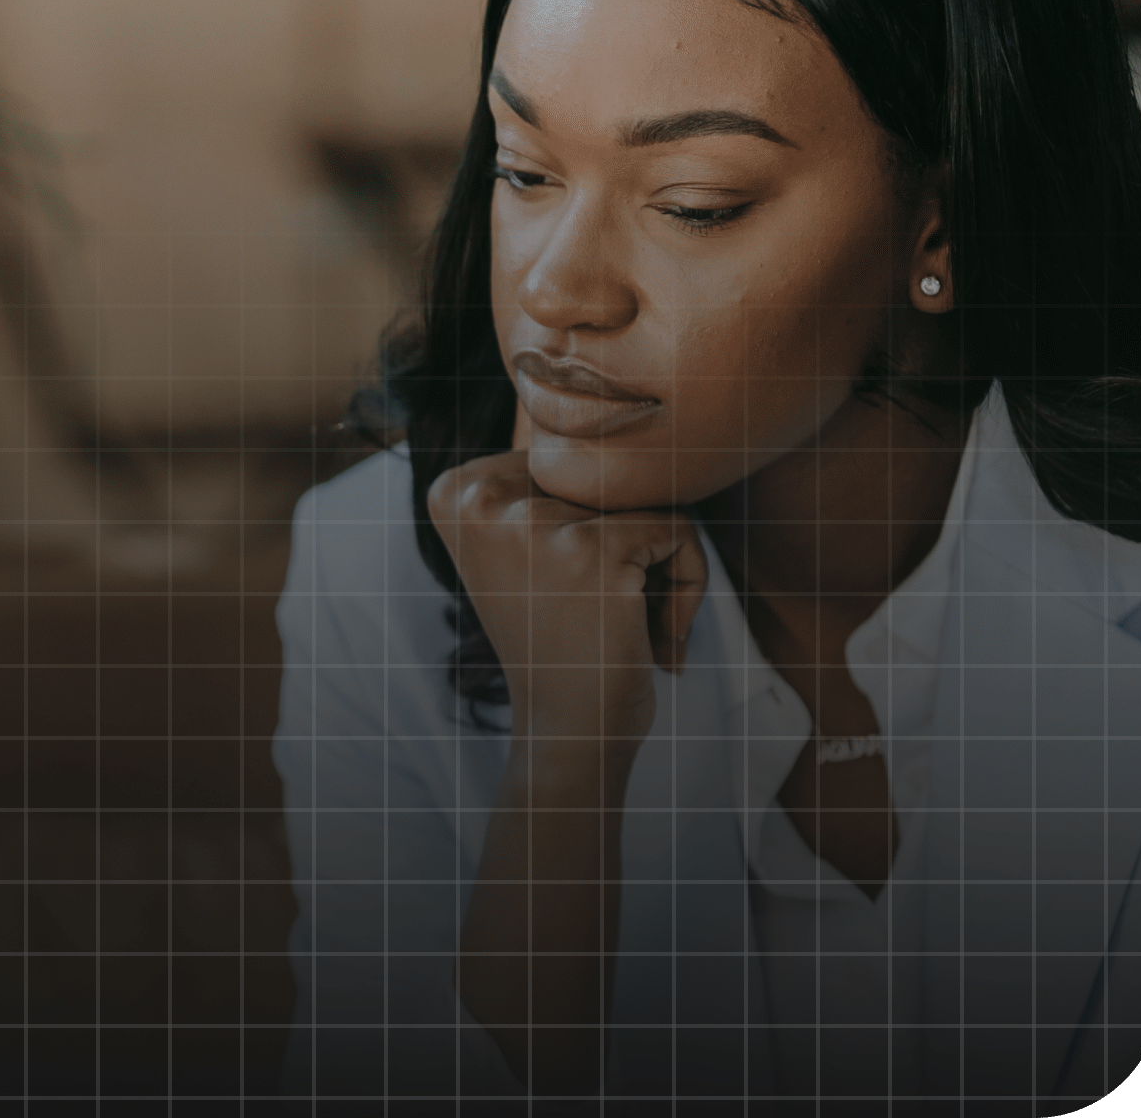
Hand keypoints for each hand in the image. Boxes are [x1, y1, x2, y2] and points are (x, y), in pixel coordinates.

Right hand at [426, 448, 706, 752]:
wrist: (569, 729)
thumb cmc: (563, 638)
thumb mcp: (527, 547)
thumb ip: (548, 482)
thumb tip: (624, 411)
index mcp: (455, 491)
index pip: (568, 459)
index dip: (591, 520)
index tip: (570, 579)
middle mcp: (481, 498)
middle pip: (607, 472)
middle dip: (629, 538)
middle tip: (604, 607)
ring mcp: (531, 521)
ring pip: (647, 496)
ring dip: (661, 564)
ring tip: (628, 620)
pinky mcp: (590, 547)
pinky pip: (679, 530)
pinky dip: (685, 583)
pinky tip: (650, 632)